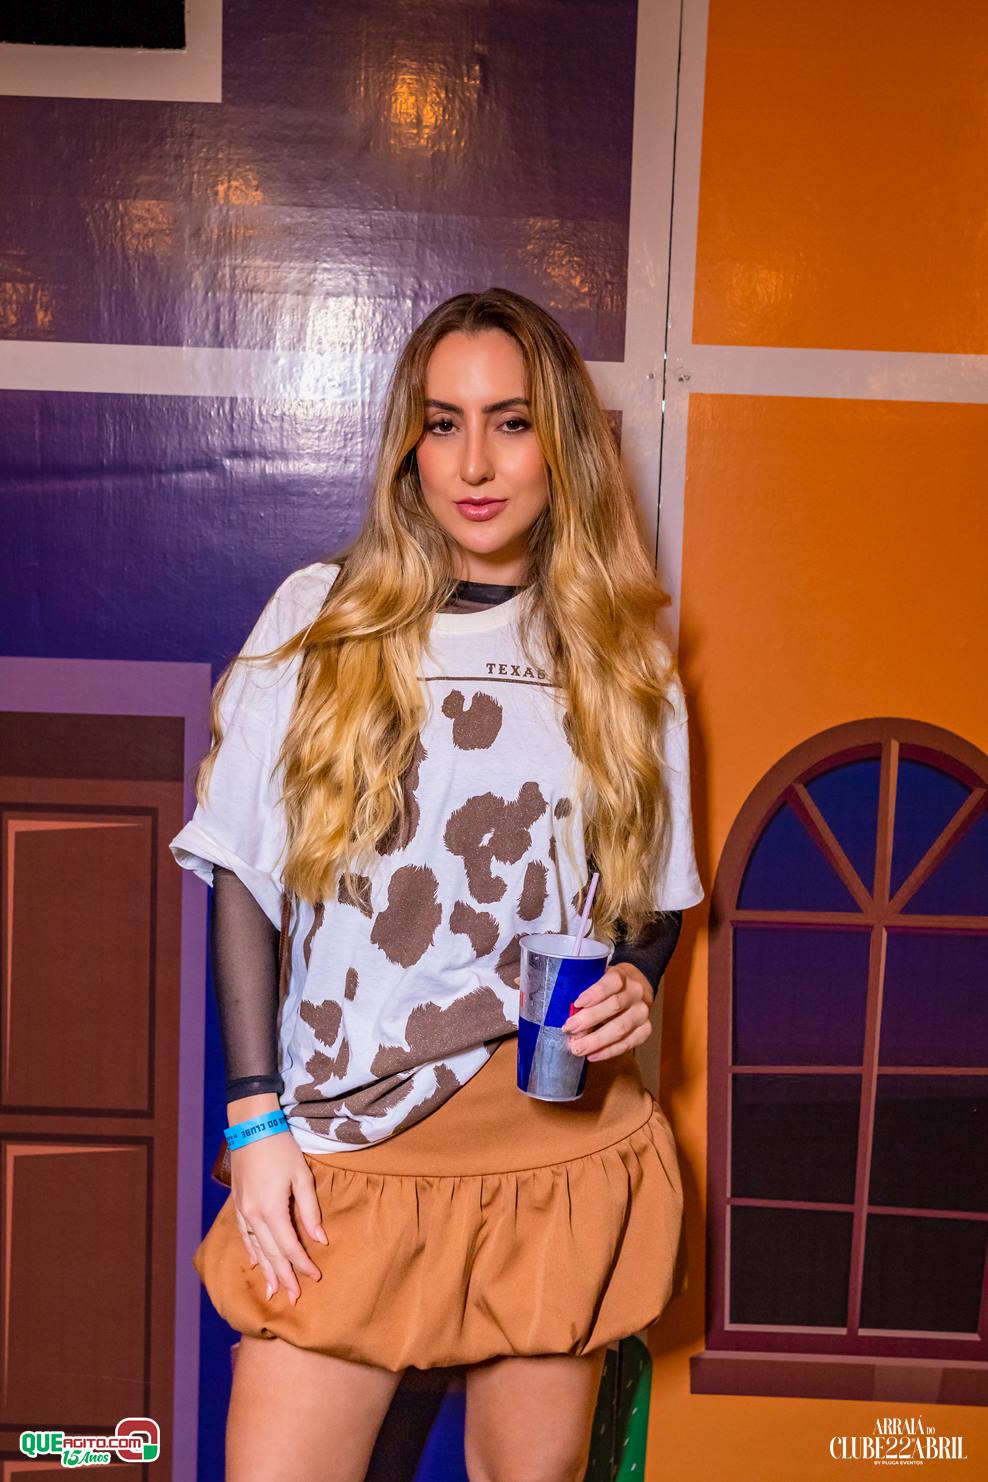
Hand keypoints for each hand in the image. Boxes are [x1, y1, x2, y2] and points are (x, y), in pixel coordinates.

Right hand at [230, 1129, 328, 1304]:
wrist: (252, 1126)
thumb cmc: (281, 1148)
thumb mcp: (302, 1176)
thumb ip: (310, 1211)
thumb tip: (321, 1240)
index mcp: (271, 1210)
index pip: (290, 1247)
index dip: (303, 1264)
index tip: (315, 1278)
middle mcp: (254, 1215)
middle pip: (271, 1254)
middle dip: (284, 1277)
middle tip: (293, 1299)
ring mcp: (243, 1211)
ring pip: (256, 1249)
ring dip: (267, 1271)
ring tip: (274, 1291)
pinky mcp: (238, 1204)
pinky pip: (245, 1236)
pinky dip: (252, 1252)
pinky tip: (257, 1263)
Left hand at [513, 963, 654, 1060]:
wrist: (634, 987)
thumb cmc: (602, 982)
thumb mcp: (588, 974)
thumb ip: (559, 978)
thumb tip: (518, 978)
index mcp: (620, 975)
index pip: (612, 981)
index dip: (595, 992)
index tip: (576, 1002)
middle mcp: (635, 992)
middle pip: (615, 1006)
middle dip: (590, 1020)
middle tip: (568, 1030)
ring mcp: (642, 1012)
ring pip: (622, 1028)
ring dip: (598, 1040)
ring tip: (577, 1049)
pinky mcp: (645, 1030)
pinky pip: (630, 1044)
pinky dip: (610, 1052)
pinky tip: (593, 1056)